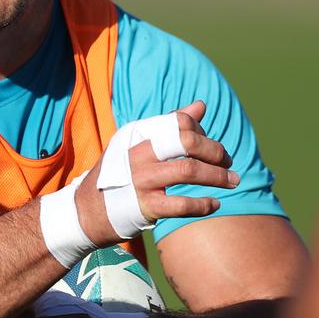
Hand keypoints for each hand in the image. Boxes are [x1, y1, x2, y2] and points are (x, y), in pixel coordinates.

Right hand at [77, 100, 236, 245]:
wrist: (84, 211)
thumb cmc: (118, 176)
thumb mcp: (137, 145)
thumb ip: (169, 126)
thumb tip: (201, 105)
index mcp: (138, 135)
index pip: (179, 122)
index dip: (202, 131)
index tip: (212, 146)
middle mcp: (139, 154)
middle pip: (186, 141)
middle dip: (215, 151)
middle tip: (229, 162)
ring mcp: (140, 180)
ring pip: (188, 170)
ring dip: (217, 176)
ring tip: (234, 181)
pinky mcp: (144, 206)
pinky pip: (181, 204)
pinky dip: (203, 204)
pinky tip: (215, 204)